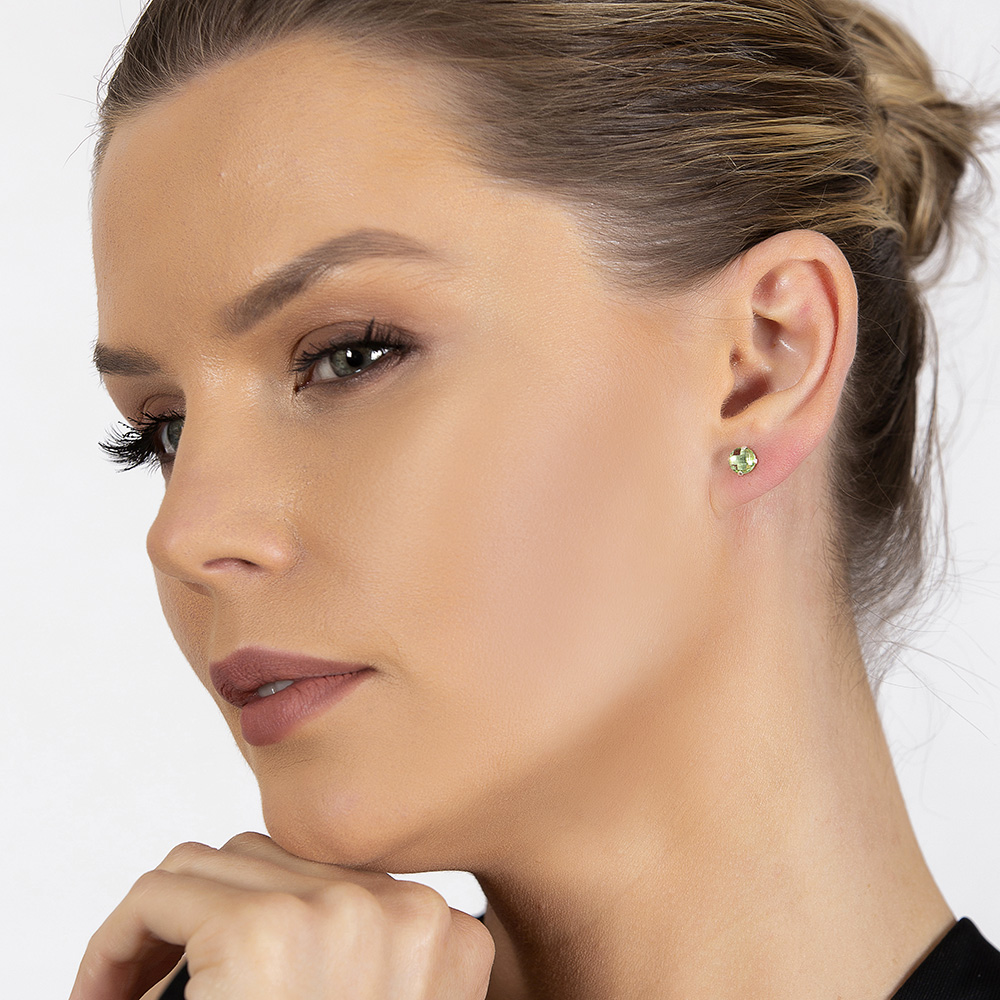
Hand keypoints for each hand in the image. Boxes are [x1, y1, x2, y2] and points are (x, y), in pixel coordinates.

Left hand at [68, 831, 494, 999]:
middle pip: (272, 857)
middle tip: (165, 982)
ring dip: (166, 923)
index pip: (336, 878)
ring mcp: (337, 914)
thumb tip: (323, 915)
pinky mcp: (257, 931)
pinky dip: (118, 940)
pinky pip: (160, 892)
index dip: (262, 914)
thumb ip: (373, 959)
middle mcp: (403, 910)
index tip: (218, 967)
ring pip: (212, 862)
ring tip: (133, 990)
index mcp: (447, 936)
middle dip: (209, 911)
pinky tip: (104, 992)